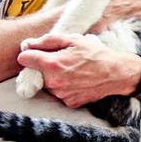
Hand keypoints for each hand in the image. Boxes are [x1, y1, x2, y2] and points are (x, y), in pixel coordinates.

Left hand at [18, 33, 139, 107]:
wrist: (116, 73)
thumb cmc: (96, 54)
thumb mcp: (74, 39)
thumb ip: (47, 40)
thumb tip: (28, 44)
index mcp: (52, 64)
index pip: (24, 59)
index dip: (30, 53)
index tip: (38, 51)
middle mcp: (53, 82)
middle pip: (35, 73)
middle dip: (44, 66)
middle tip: (62, 60)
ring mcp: (61, 94)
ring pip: (47, 84)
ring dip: (54, 77)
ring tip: (72, 70)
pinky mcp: (69, 102)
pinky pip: (59, 93)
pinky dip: (64, 87)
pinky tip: (77, 80)